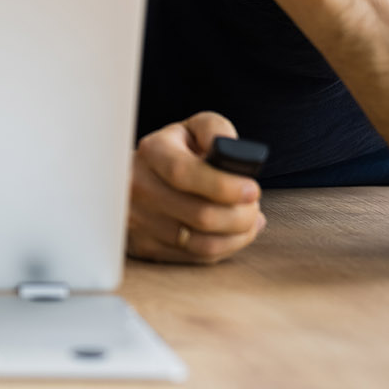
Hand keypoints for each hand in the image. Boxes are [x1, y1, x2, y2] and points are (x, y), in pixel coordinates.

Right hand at [128, 111, 265, 263]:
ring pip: (202, 243)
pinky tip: (232, 234)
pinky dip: (223, 248)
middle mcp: (137, 187)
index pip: (183, 173)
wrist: (135, 177)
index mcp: (151, 152)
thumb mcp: (193, 130)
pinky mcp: (144, 246)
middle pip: (200, 215)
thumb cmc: (175, 153)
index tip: (252, 189)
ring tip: (249, 221)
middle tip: (254, 207)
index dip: (223, 185)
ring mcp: (138, 220)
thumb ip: (216, 131)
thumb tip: (236, 153)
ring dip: (237, 236)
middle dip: (241, 215)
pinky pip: (195, 257)